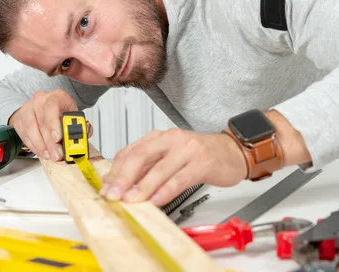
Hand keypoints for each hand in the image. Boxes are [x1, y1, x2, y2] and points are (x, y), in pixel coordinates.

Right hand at [8, 89, 92, 160]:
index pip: (52, 106)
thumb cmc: (61, 112)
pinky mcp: (20, 118)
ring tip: (49, 155)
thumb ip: (81, 125)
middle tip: (57, 154)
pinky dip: (33, 145)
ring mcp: (28, 108)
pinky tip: (41, 151)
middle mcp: (41, 99)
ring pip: (31, 127)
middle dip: (49, 141)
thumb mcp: (73, 116)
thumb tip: (86, 131)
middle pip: (42, 120)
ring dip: (40, 145)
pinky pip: (24, 133)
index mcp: (57, 96)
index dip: (54, 123)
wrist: (44, 108)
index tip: (58, 138)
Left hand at [99, 128, 246, 205]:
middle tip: (113, 194)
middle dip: (124, 177)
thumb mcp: (169, 158)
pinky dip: (167, 190)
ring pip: (160, 168)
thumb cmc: (199, 156)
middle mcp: (171, 139)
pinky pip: (180, 177)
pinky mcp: (202, 162)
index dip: (115, 170)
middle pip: (140, 156)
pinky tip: (158, 200)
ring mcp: (187, 149)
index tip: (105, 187)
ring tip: (132, 200)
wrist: (232, 151)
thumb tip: (121, 184)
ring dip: (143, 186)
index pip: (130, 151)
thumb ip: (147, 168)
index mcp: (159, 137)